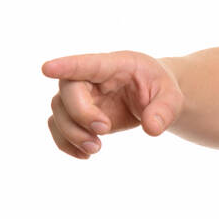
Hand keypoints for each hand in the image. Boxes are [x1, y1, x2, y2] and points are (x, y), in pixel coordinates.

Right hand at [41, 50, 183, 158]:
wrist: (153, 97)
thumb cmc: (160, 88)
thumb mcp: (172, 96)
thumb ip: (165, 110)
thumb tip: (152, 129)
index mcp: (115, 65)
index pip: (86, 63)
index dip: (66, 65)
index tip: (46, 69)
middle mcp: (92, 78)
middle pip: (68, 90)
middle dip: (80, 114)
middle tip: (104, 131)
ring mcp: (82, 96)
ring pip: (58, 111)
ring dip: (71, 133)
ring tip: (95, 149)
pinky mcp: (78, 115)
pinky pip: (58, 127)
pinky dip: (66, 143)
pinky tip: (84, 155)